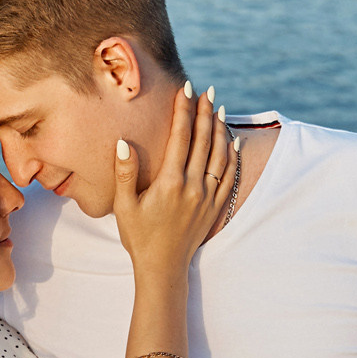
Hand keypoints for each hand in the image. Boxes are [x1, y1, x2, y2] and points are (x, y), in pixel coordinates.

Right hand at [111, 82, 237, 279]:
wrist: (162, 268)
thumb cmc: (138, 236)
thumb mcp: (123, 206)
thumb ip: (124, 173)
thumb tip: (124, 143)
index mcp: (170, 183)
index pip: (180, 137)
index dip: (183, 111)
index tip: (185, 89)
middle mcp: (193, 187)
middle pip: (203, 141)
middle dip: (204, 113)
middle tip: (206, 91)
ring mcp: (207, 197)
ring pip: (220, 156)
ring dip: (219, 129)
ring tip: (218, 109)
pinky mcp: (215, 208)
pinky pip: (229, 176)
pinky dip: (233, 156)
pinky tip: (233, 141)